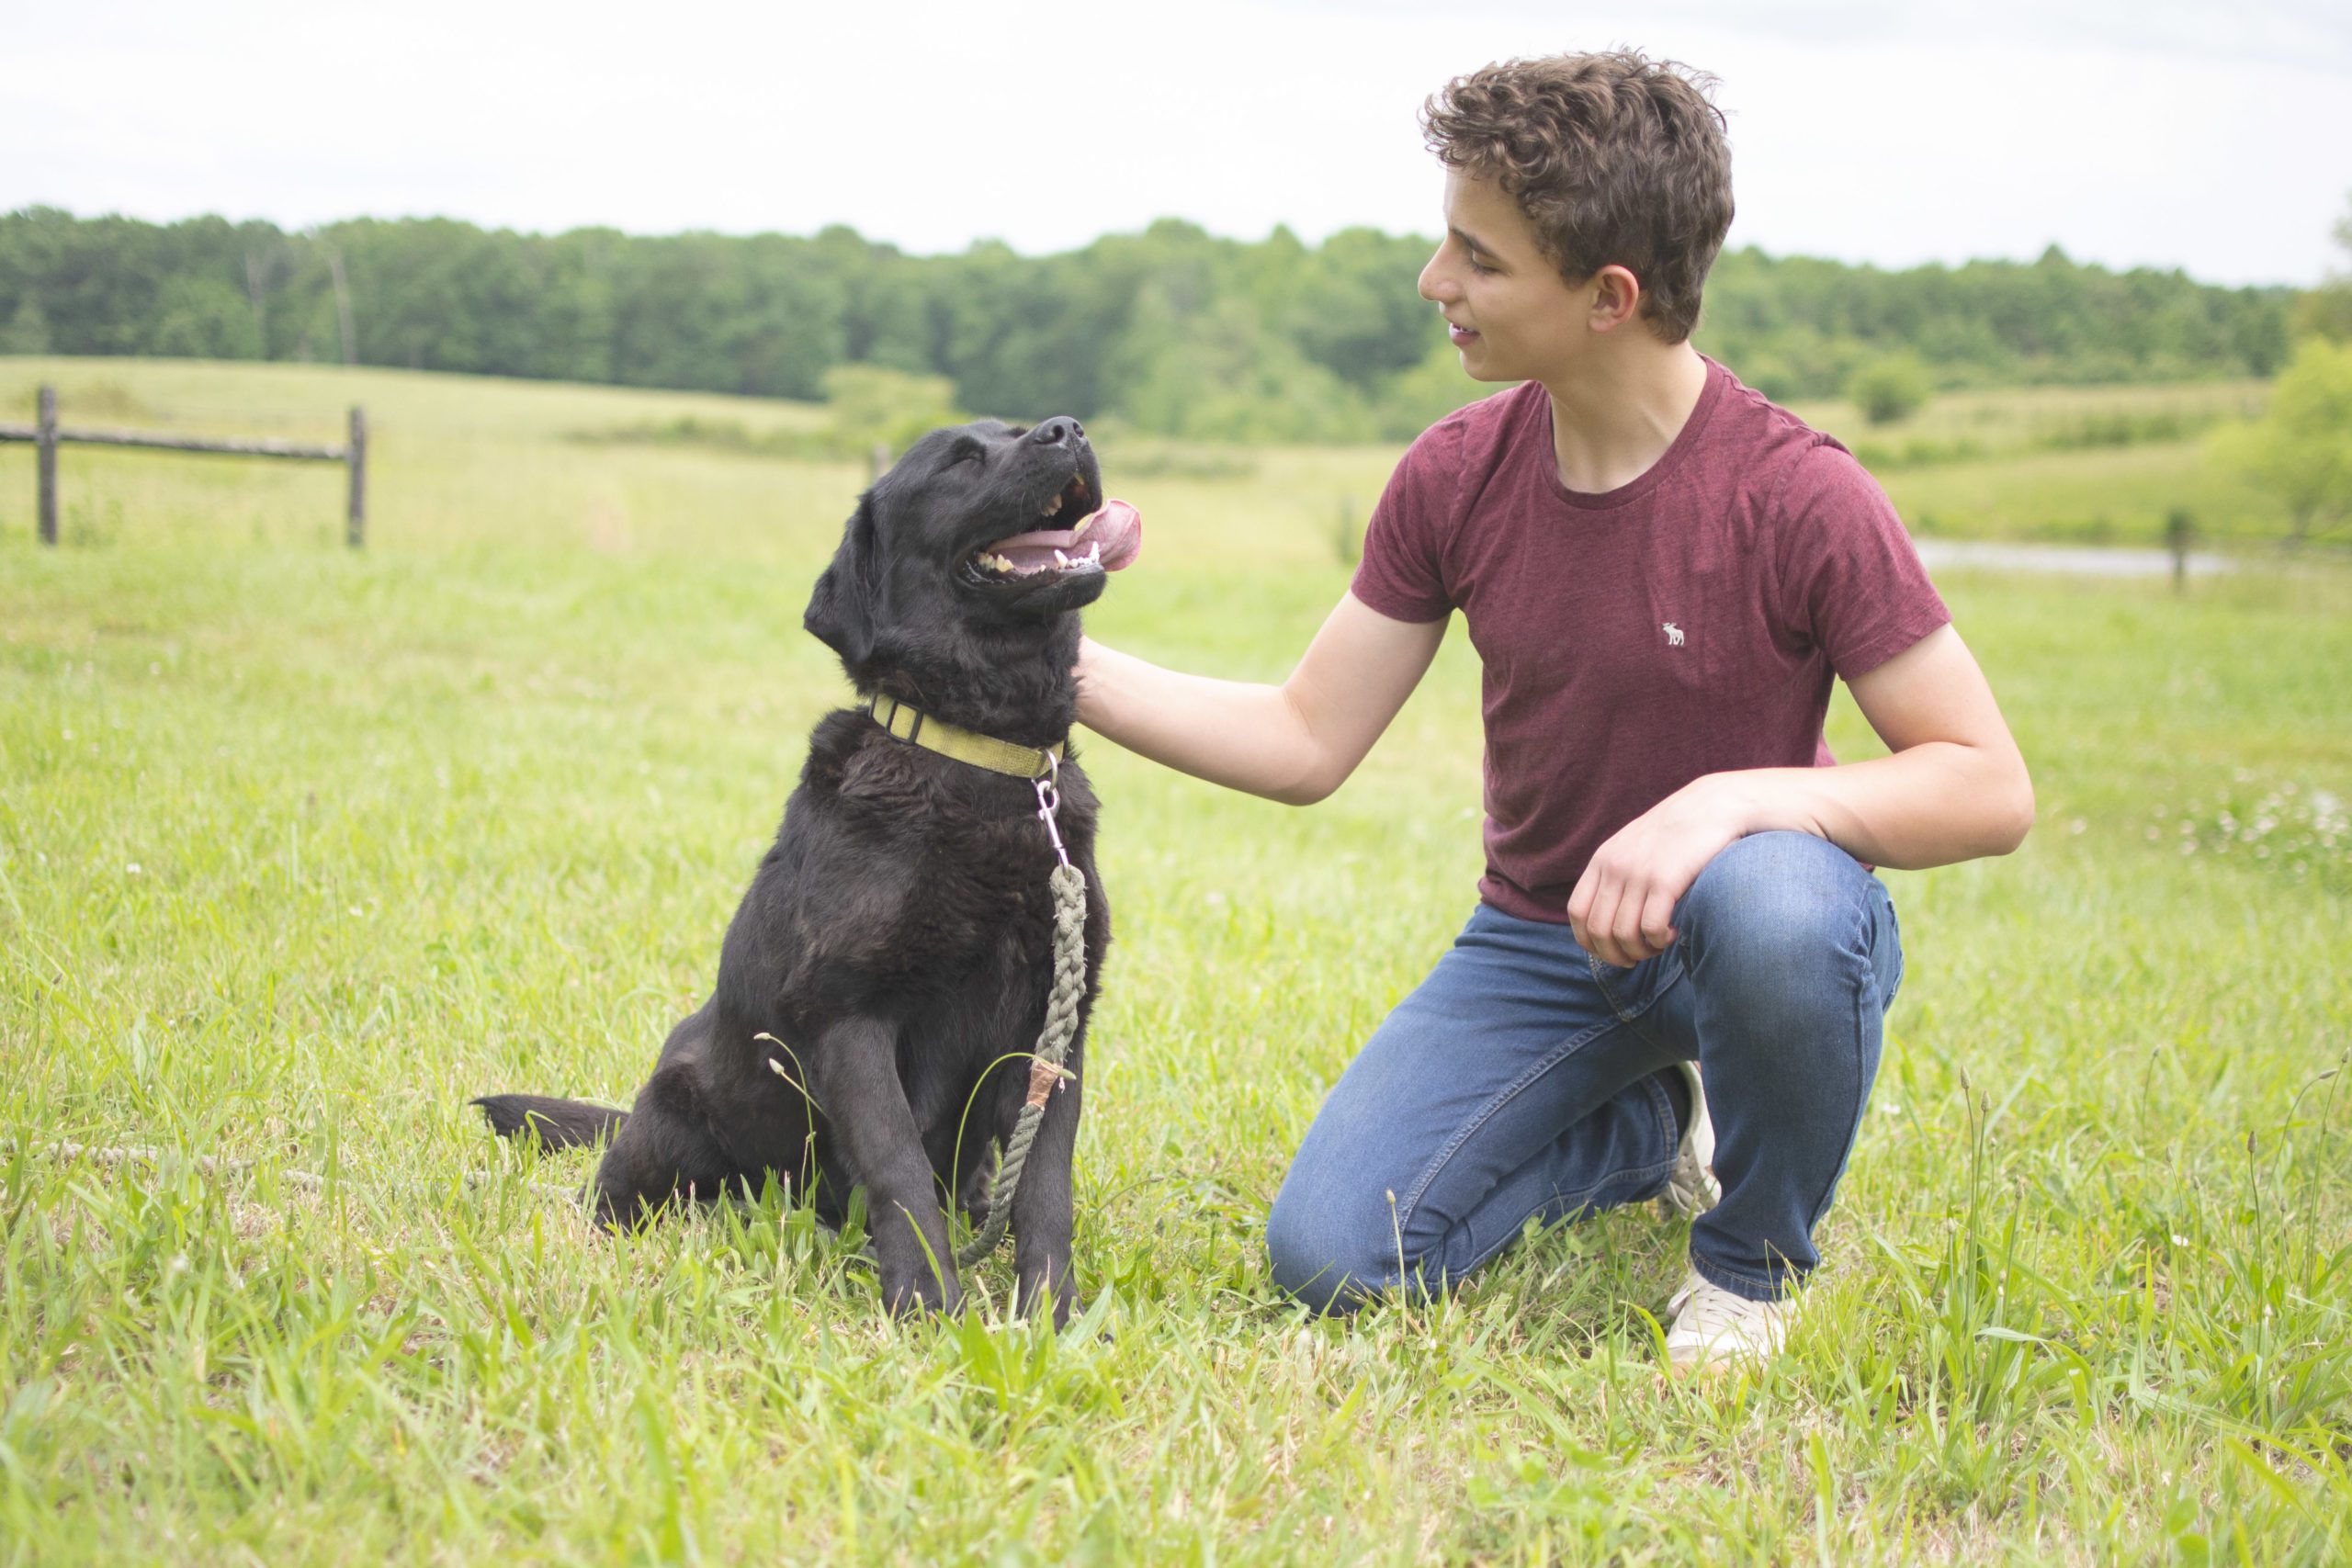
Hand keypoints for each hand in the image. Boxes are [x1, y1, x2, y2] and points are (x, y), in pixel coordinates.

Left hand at [1567, 775, 1755, 966]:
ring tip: (1660, 944)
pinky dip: (1660, 941)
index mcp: (1603, 860)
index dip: (1590, 942)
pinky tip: (1674, 933)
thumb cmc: (1677, 834)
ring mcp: (1638, 873)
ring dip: (1642, 950)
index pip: (1578, 913)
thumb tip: (1609, 919)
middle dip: (1616, 955)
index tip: (1611, 952)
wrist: (1713, 806)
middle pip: (1598, 930)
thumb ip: (1617, 874)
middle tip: (1638, 958)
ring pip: (1624, 934)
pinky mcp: (1665, 880)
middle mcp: (1615, 867)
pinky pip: (1651, 928)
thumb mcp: (1635, 847)